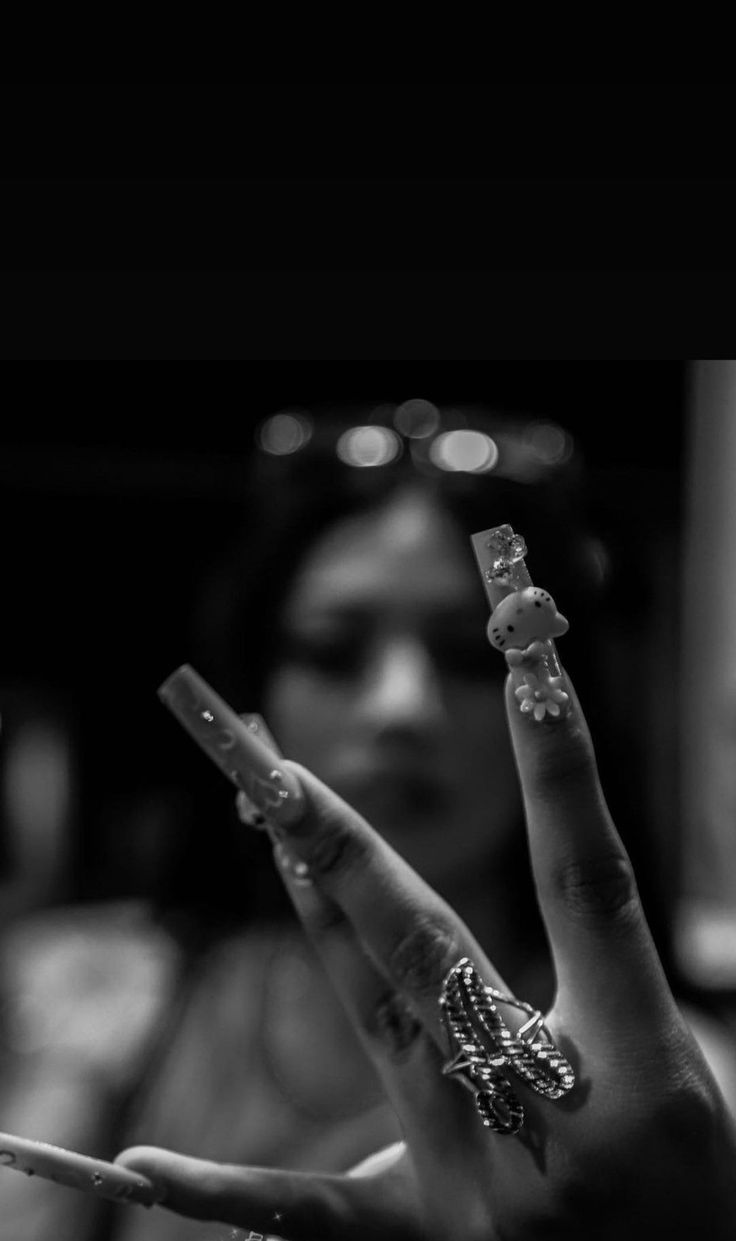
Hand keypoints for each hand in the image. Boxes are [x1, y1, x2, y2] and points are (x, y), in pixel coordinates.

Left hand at [115, 672, 735, 1239]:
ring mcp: (474, 1184)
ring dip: (315, 912)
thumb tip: (564, 875)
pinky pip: (316, 1217)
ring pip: (373, 1018)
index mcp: (639, 1064)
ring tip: (266, 822)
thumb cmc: (697, 1186)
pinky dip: (226, 1194)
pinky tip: (142, 1166)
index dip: (561, 774)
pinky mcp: (428, 1240)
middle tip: (281, 768)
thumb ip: (613, 979)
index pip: (587, 883)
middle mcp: (544, 1116)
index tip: (530, 674)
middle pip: (432, 945)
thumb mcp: (692, 1072)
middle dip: (351, 847)